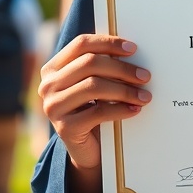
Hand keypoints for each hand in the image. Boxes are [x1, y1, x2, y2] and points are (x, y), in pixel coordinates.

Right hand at [38, 34, 150, 170]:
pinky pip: (98, 112)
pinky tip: (134, 109)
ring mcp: (53, 107)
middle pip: (89, 63)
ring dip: (125, 90)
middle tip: (145, 75)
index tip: (133, 49)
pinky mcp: (64, 128)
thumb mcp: (92, 84)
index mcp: (53, 68)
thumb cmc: (91, 109)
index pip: (81, 44)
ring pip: (94, 86)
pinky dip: (121, 109)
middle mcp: (48, 86)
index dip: (108, 43)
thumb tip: (131, 51)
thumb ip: (101, 66)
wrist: (84, 149)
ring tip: (144, 95)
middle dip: (122, 68)